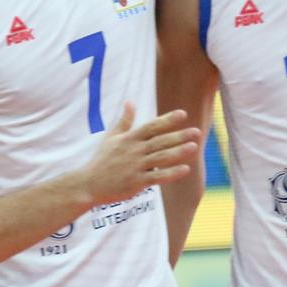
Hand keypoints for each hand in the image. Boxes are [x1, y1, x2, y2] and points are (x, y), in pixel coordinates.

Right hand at [82, 104, 199, 205]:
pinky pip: (157, 177)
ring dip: (178, 152)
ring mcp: (136, 167)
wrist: (89, 184)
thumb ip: (124, 121)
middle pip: (160, 141)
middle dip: (179, 136)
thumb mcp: (111, 137)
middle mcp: (134, 151)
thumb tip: (130, 102)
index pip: (151, 126)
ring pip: (161, 158)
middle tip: (197, 131)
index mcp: (129, 139)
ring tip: (194, 146)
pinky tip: (185, 169)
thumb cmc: (101, 160)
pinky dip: (171, 173)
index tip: (183, 114)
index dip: (167, 120)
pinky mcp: (137, 182)